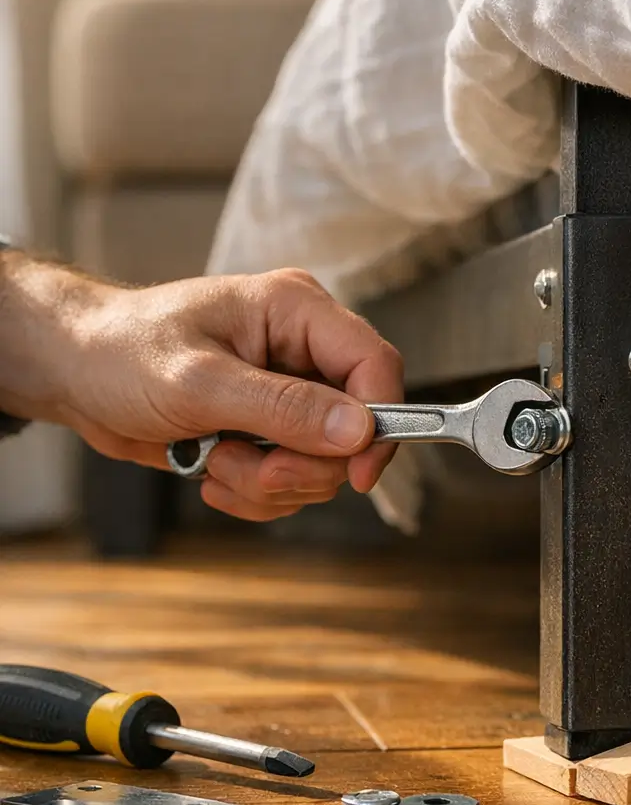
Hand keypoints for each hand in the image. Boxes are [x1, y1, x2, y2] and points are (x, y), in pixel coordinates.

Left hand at [0, 257, 401, 520]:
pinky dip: (257, 492)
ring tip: (214, 461)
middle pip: (355, 428)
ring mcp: (291, 393)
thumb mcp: (198, 382)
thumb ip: (283, 407)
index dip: (380, 423)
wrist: (75, 375)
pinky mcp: (274, 430)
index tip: (355, 474)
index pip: (375, 365)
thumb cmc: (121, 353)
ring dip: (270, 482)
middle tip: (248, 467)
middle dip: (302, 465)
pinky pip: (295, 481)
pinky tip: (213, 472)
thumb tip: (358, 431)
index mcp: (297, 312)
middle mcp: (304, 351)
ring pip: (325, 464)